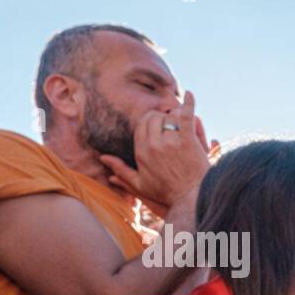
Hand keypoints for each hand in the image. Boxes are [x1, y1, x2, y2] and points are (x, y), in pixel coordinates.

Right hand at [99, 90, 210, 215]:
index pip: (141, 125)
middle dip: (162, 117)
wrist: (191, 199)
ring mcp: (170, 142)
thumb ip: (121, 170)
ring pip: (169, 116)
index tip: (159, 123)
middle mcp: (153, 144)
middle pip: (154, 117)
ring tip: (181, 118)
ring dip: (175, 115)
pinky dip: (189, 104)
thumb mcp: (140, 184)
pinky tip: (189, 95)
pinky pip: (186, 116)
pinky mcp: (188, 141)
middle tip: (171, 120)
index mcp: (141, 151)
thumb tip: (103, 158)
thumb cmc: (167, 193)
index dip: (151, 122)